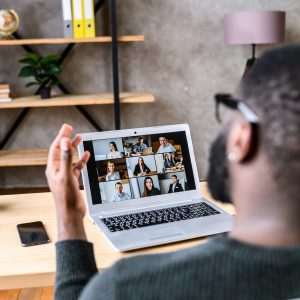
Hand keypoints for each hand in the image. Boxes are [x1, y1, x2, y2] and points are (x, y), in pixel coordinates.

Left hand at [45, 124, 89, 240]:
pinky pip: (76, 167)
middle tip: (71, 129)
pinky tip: (86, 156)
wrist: (71, 213)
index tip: (67, 127)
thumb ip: (66, 158)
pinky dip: (81, 160)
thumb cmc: (66, 198)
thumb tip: (64, 142)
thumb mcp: (66, 175)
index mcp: (53, 168)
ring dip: (74, 148)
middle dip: (67, 139)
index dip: (62, 136)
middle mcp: (57, 170)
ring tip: (80, 139)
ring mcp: (65, 175)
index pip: (56, 148)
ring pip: (70, 158)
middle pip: (62, 150)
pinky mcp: (72, 180)